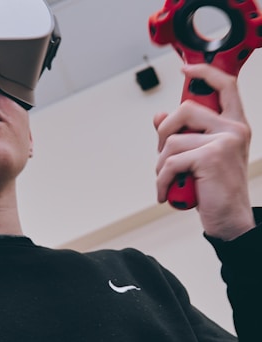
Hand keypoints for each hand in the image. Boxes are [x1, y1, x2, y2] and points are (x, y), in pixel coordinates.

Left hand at [154, 64, 254, 240]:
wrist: (229, 220)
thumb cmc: (214, 189)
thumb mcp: (198, 158)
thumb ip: (182, 136)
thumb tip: (158, 116)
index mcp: (234, 125)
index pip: (225, 86)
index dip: (204, 73)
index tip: (185, 69)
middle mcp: (234, 128)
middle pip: (185, 109)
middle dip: (163, 132)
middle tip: (162, 156)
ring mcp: (225, 141)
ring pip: (172, 140)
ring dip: (160, 165)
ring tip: (166, 180)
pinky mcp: (211, 157)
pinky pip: (170, 162)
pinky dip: (160, 180)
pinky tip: (164, 193)